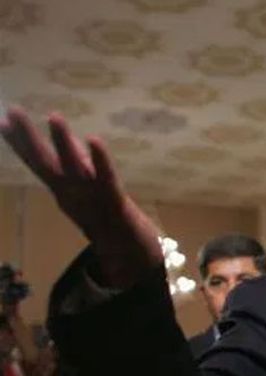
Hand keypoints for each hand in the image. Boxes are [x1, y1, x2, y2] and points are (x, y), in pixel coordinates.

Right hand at [0, 107, 161, 288]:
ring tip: (54, 117)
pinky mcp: (114, 198)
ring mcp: (90, 194)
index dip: (18, 142)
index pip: (36, 161)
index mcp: (60, 186)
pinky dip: (100, 160)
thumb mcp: (82, 184)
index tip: (0, 120)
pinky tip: (94, 139)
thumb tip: (67, 135)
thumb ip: (74, 159)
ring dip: (63, 143)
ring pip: (74, 166)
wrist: (125, 246)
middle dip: (29, 138)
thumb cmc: (102, 211)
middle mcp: (70, 189)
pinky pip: (106, 177)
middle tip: (13, 111)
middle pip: (46, 162)